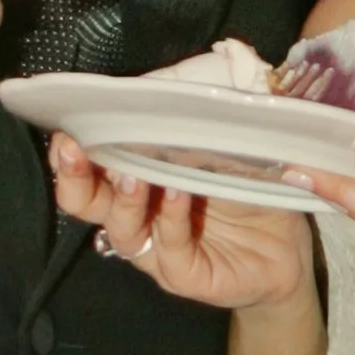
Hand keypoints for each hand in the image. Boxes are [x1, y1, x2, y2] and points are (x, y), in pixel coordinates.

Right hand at [47, 136, 316, 312]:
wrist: (287, 250)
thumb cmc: (249, 191)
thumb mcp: (226, 147)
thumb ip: (200, 124)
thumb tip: (190, 80)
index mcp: (137, 181)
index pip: (90, 169)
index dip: (71, 152)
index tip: (66, 127)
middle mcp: (137, 217)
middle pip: (86, 203)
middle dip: (74, 176)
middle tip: (73, 148)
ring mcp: (157, 250)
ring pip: (121, 229)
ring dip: (123, 198)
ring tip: (132, 174)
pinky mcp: (184, 274)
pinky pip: (169, 250)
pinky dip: (170, 220)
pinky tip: (177, 194)